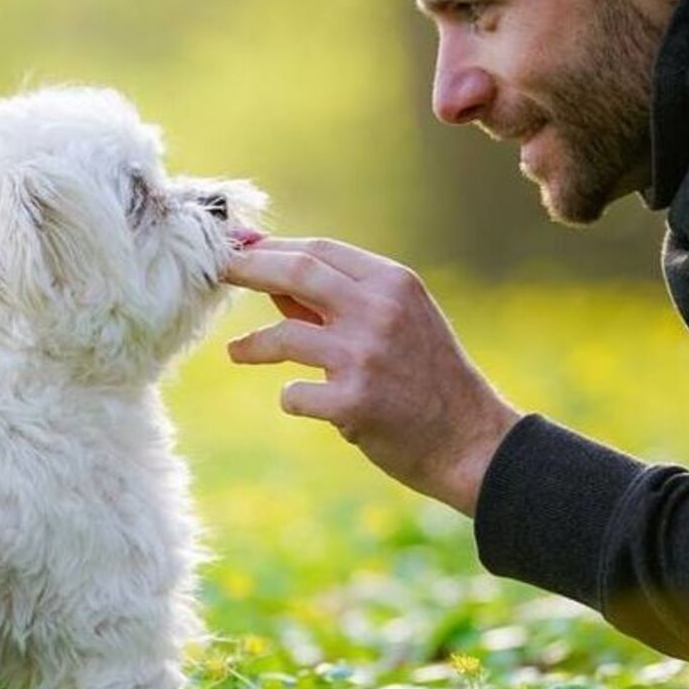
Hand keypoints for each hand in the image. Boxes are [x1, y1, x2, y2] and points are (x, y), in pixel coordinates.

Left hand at [223, 237, 520, 514]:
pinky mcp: (354, 404)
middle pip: (296, 272)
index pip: (320, 250)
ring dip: (252, 345)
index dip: (272, 249)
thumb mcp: (398, 321)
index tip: (239, 251)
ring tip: (237, 352)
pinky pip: (295, 394)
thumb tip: (272, 279)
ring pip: (283, 336)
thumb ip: (340, 299)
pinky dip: (292, 397)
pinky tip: (303, 401)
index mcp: (394, 283)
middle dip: (247, 268)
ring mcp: (365, 357)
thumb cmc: (429, 377)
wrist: (472, 440)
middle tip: (216, 272)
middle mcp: (379, 311)